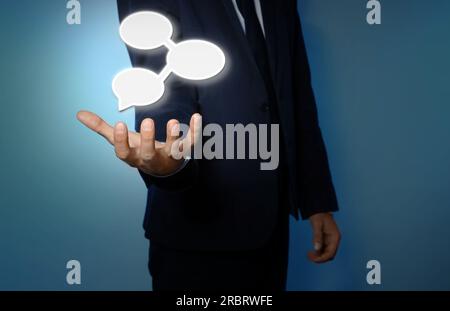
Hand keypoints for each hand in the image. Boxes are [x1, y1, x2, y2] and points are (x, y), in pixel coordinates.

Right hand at [76, 110, 201, 175]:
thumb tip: (79, 114)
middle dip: (147, 140)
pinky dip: (195, 131)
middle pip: (147, 154)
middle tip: (146, 120)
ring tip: (173, 122)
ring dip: (173, 137)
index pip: (124, 153)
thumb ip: (102, 128)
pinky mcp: (183, 153)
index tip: (119, 124)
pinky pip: (191, 144)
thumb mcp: (121, 141)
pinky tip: (197, 117)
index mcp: (133, 157)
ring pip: (172, 151)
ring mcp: (168, 157)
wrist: (163, 168)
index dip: (121, 141)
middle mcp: (150, 160)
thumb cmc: (138, 150)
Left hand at [307, 213, 340, 263]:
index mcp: (335, 237)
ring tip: (309, 254)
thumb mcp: (317, 225)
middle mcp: (334, 240)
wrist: (319, 209)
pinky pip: (323, 249)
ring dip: (318, 256)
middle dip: (320, 258)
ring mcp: (330, 240)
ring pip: (326, 253)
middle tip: (309, 256)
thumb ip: (317, 236)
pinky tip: (311, 251)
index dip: (322, 258)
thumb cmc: (319, 214)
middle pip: (329, 255)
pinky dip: (318, 252)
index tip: (313, 259)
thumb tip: (316, 248)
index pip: (331, 253)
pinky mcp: (326, 239)